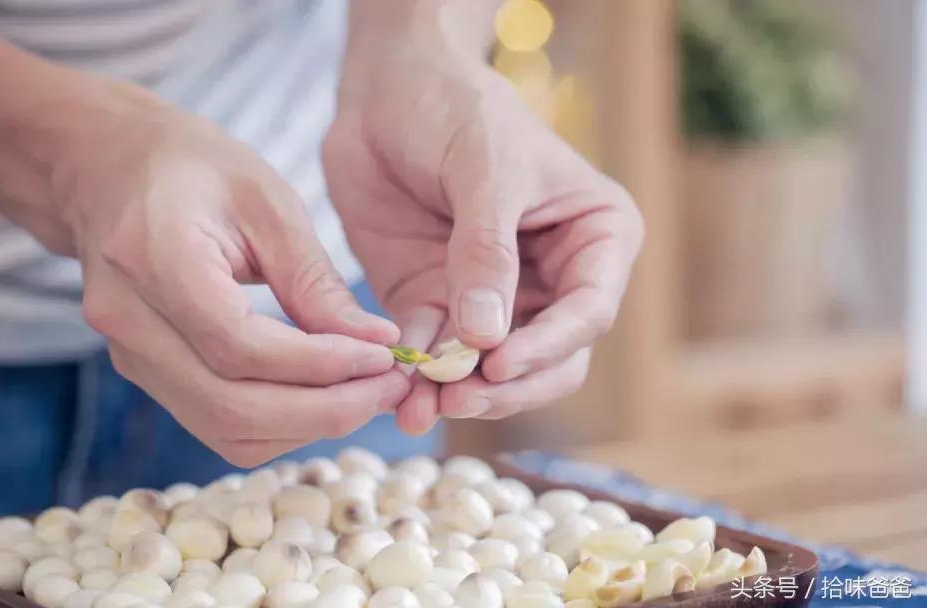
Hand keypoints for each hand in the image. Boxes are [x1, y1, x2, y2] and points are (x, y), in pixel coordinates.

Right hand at [57, 92, 409, 465]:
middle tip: (389, 388)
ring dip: (307, 426)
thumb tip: (377, 345)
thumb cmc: (190, 167)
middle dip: (326, 410)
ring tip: (366, 393)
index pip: (241, 346)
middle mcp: (129, 322)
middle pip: (233, 407)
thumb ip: (316, 281)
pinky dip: (279, 424)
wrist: (105, 167)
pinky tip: (324, 395)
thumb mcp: (265, 200)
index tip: (383, 358)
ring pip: (226, 431)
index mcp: (154, 258)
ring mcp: (129, 355)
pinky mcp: (145, 373)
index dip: (321, 365)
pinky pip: (217, 424)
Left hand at [324, 37, 643, 433]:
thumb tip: (486, 339)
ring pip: (489, 369)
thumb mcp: (484, 167)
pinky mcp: (435, 302)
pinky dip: (416, 375)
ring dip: (457, 392)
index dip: (548, 347)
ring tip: (419, 408)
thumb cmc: (456, 107)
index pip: (588, 311)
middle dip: (505, 386)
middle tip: (458, 398)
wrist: (384, 88)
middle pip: (548, 359)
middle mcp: (551, 277)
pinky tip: (398, 392)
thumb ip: (486, 250)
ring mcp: (492, 296)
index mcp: (594, 236)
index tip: (497, 363)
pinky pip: (432, 352)